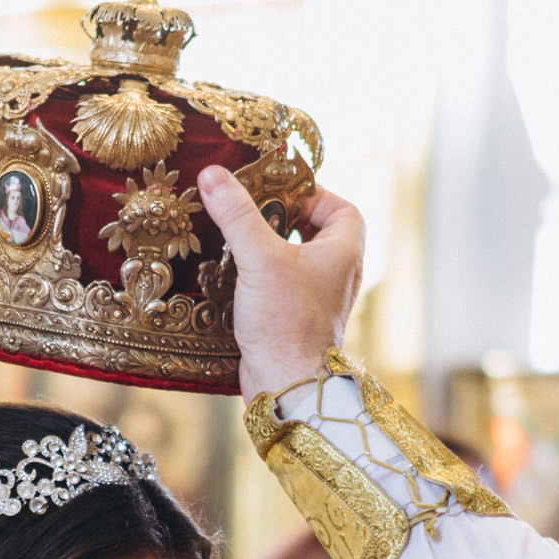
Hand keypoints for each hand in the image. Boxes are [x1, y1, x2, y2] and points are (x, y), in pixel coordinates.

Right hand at [196, 168, 364, 399]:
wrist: (286, 383)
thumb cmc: (287, 321)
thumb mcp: (260, 258)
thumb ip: (237, 214)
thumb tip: (214, 174)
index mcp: (345, 253)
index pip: (343, 209)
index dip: (315, 194)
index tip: (280, 191)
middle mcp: (339, 275)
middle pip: (319, 232)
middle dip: (287, 218)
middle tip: (254, 211)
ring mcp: (321, 300)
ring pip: (300, 261)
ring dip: (273, 247)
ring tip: (241, 239)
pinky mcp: (300, 320)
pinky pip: (286, 286)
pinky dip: (266, 275)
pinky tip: (237, 274)